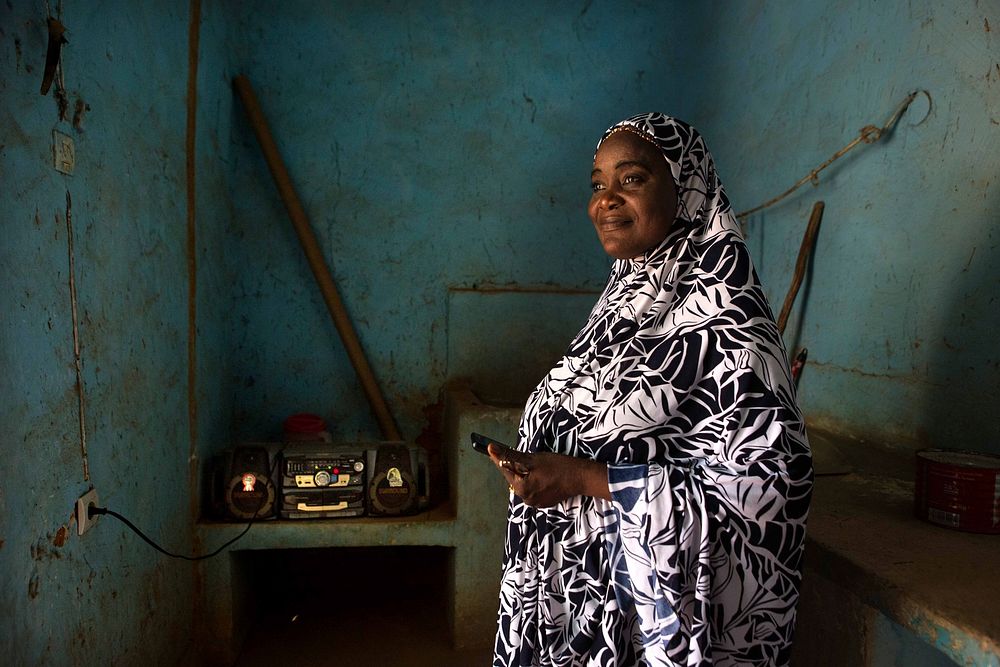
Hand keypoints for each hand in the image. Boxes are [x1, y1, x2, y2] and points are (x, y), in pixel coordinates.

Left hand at [488, 444, 609, 507]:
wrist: (580, 477)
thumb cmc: (557, 466)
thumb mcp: (532, 458)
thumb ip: (509, 455)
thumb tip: (491, 448)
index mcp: (521, 488)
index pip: (505, 470)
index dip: (500, 458)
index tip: (491, 448)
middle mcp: (526, 499)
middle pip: (514, 478)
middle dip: (517, 466)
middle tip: (526, 457)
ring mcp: (536, 503)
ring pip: (524, 483)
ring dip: (526, 474)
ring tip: (539, 466)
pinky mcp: (544, 503)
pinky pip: (533, 489)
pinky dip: (535, 481)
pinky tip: (544, 475)